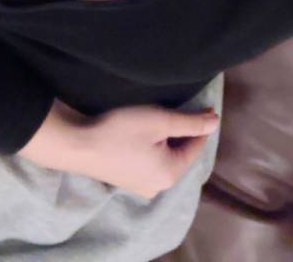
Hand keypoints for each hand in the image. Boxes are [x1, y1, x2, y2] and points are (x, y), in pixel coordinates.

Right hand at [18, 97, 219, 199]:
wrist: (77, 144)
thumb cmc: (121, 130)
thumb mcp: (160, 121)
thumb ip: (191, 123)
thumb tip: (216, 122)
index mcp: (169, 175)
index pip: (196, 146)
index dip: (202, 124)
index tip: (206, 104)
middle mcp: (157, 187)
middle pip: (182, 154)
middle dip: (185, 133)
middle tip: (185, 108)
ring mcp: (140, 186)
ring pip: (166, 158)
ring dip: (169, 139)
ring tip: (165, 118)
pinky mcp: (127, 180)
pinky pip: (151, 162)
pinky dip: (155, 147)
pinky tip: (147, 133)